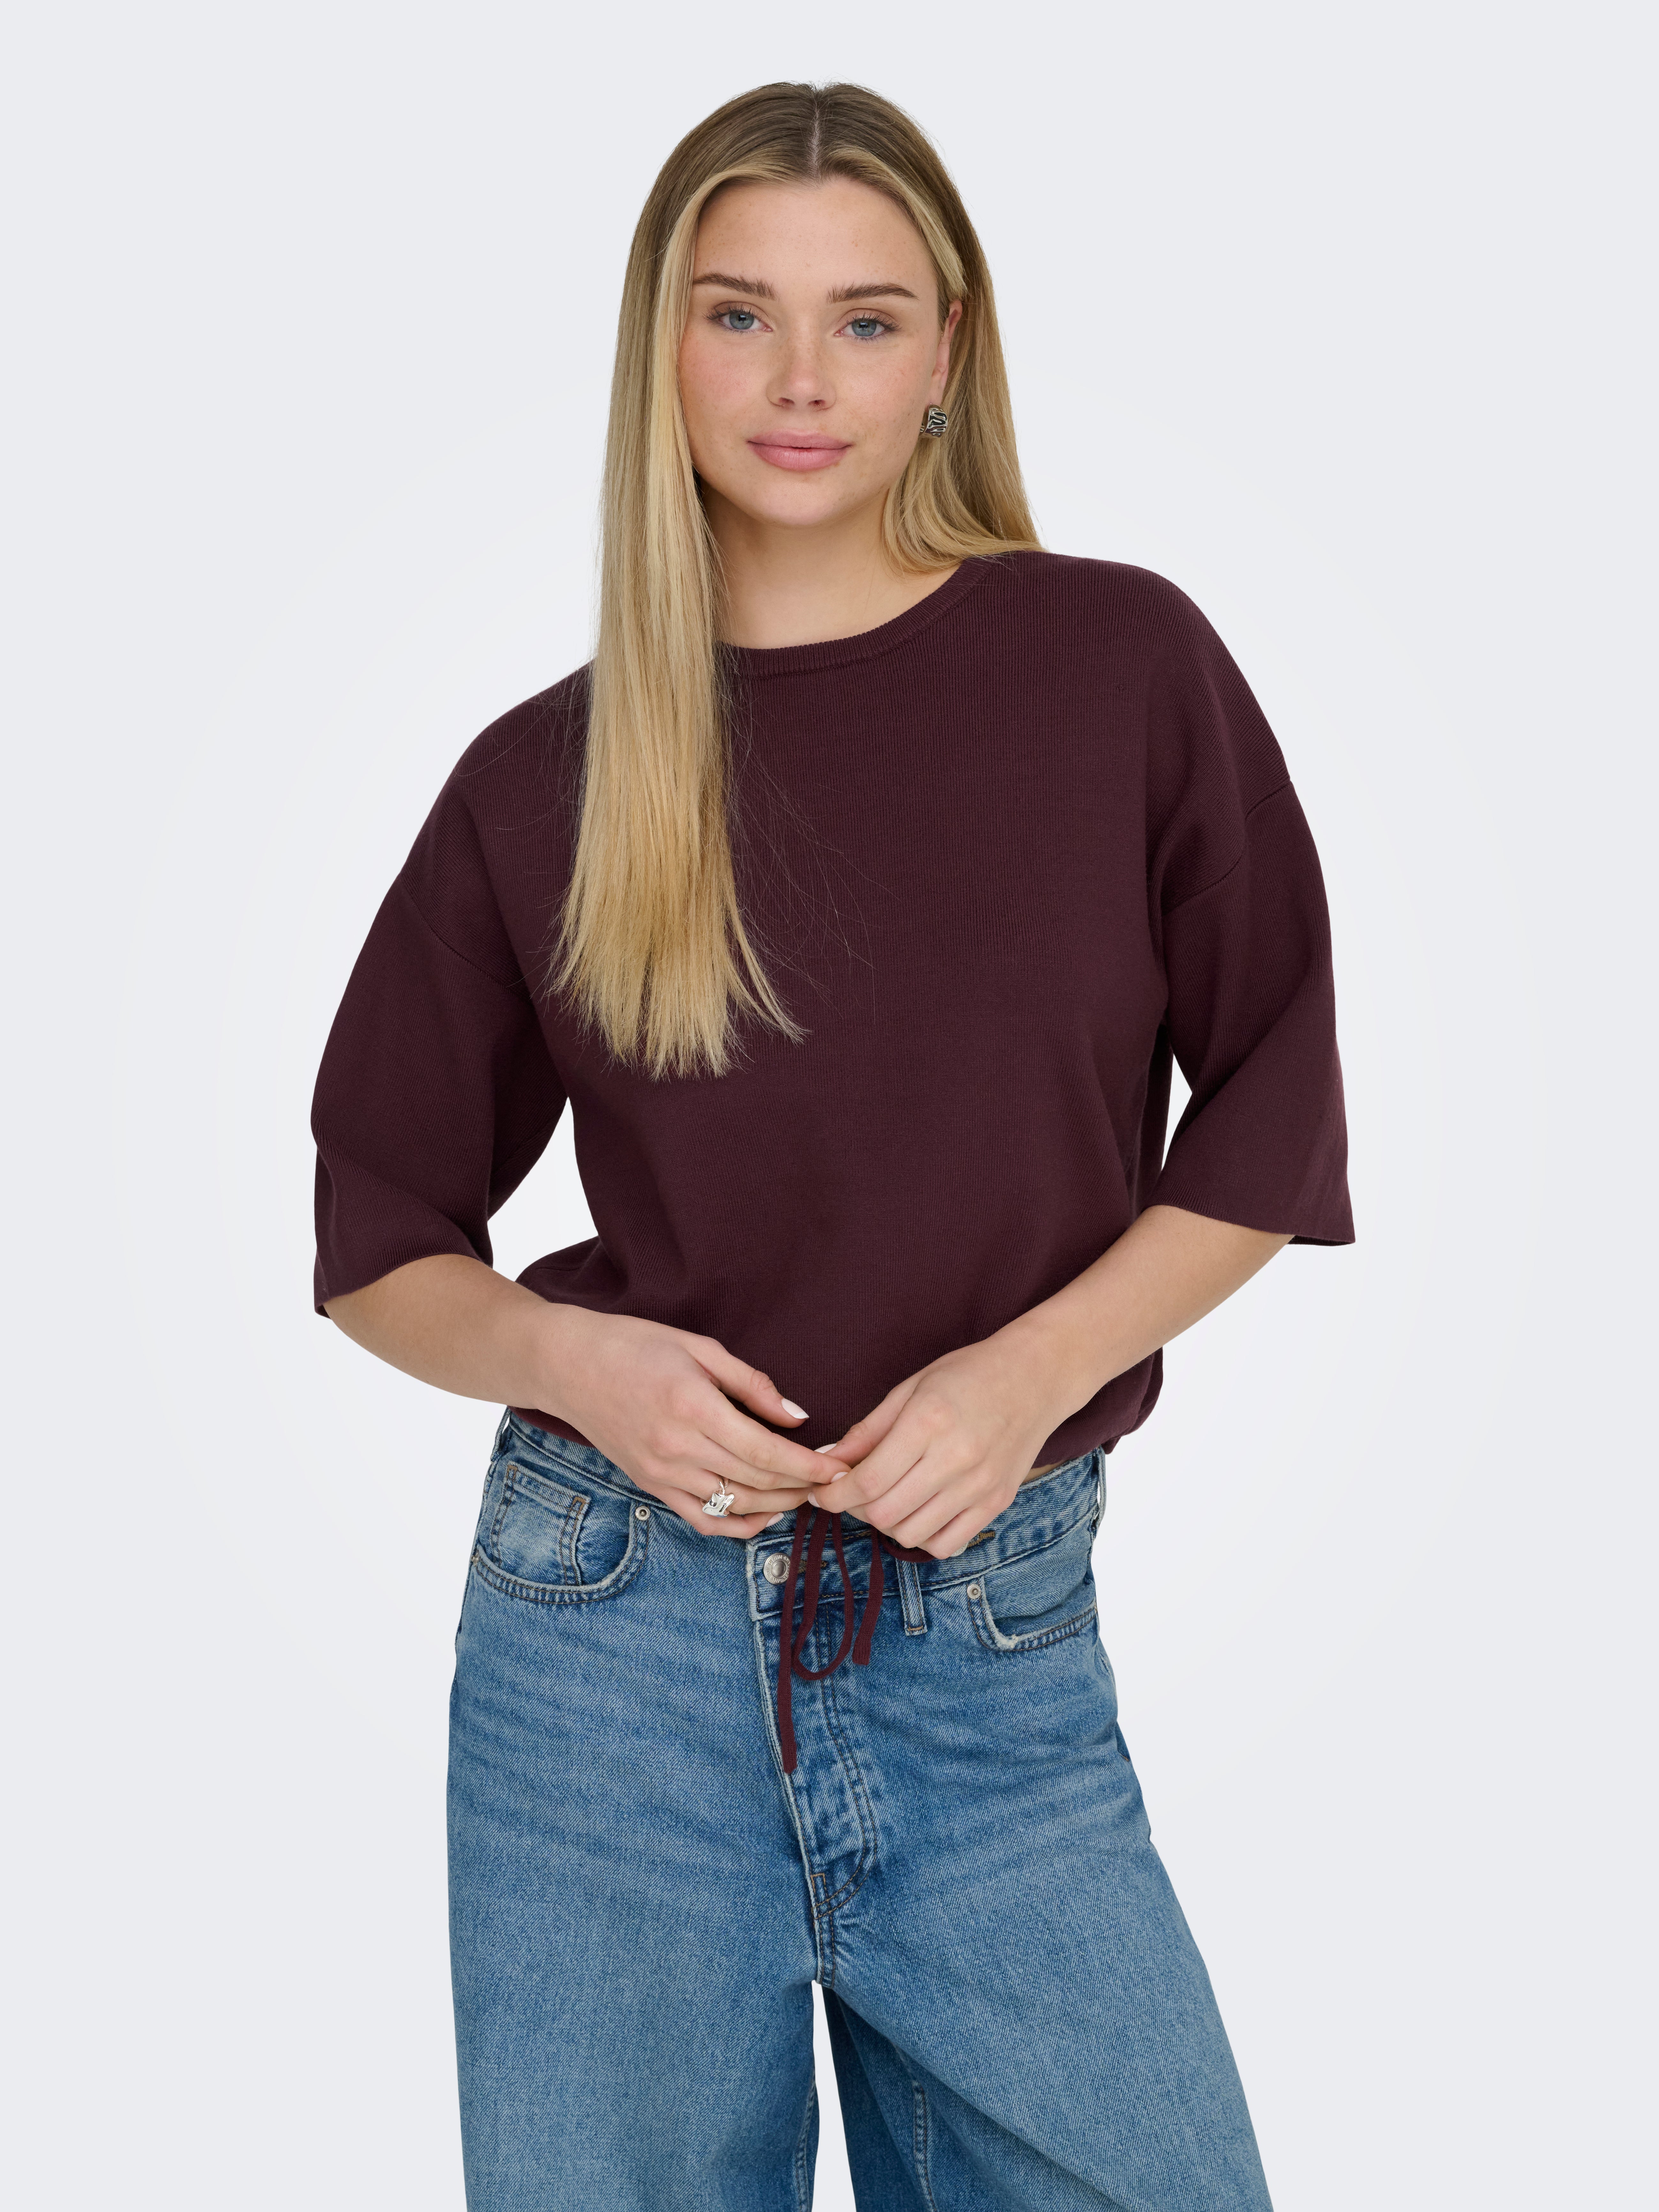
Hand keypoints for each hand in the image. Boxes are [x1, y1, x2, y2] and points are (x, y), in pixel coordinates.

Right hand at [551, 1308, 852, 1539]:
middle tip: (834, 1481)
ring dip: (778, 1505)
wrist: (568, 1365)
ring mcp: (661, 1473)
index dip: (809, 1465)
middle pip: (757, 1481)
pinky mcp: (649, 1485)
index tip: (840, 1468)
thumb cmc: (634, 1345)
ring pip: (734, 1505)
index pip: (767, 1451)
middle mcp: (678, 1448)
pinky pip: (701, 1519)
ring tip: (807, 1494)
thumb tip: (797, 1416)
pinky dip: (737, 1526)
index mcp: (694, 1407)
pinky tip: (764, 1515)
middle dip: (803, 1485)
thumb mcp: (699, 1347)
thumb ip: (751, 1383)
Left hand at [801, 1330, 1067, 1557]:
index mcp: (928, 1422)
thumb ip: (868, 1430)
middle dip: (856, 1509)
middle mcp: (956, 1458)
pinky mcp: (998, 1502)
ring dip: (887, 1523)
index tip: (821, 1494)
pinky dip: (922, 1538)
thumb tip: (828, 1461)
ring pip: (911, 1534)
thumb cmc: (969, 1374)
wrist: (1036, 1376)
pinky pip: (946, 1544)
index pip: (868, 1481)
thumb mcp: (910, 1388)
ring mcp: (980, 1485)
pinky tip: (918, 1512)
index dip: (834, 1495)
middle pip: (885, 1512)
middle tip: (853, 1493)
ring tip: (887, 1498)